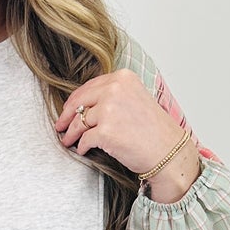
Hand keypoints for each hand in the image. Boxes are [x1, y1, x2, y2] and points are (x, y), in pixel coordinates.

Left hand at [54, 70, 199, 184]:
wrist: (168, 152)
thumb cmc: (154, 131)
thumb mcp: (136, 99)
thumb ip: (113, 95)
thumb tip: (85, 104)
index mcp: (123, 78)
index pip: (89, 87)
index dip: (75, 100)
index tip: (68, 110)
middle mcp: (115, 89)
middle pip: (79, 102)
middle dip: (66, 116)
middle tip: (60, 125)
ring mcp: (109, 110)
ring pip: (79, 122)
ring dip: (71, 133)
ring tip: (68, 140)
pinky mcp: (105, 131)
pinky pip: (84, 139)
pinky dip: (82, 146)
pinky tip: (84, 149)